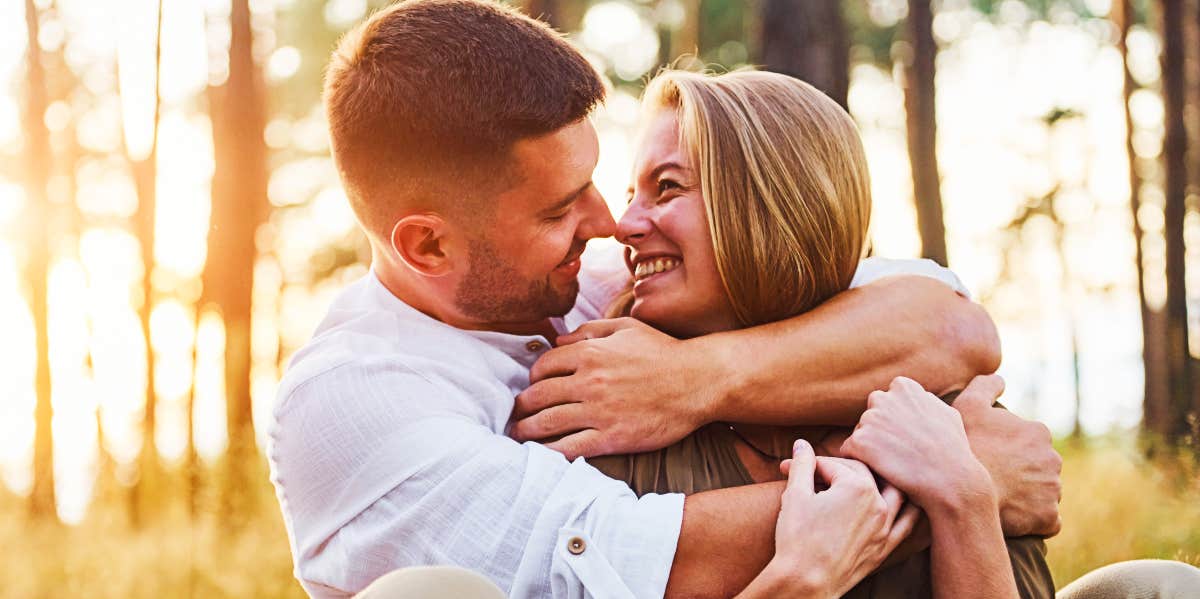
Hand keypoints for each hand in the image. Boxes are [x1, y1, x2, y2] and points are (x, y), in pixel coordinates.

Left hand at [509, 318, 720, 458]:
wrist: (699, 381)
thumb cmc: (664, 352)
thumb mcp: (627, 327)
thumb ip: (590, 331)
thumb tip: (559, 341)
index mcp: (590, 353)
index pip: (543, 366)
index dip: (533, 378)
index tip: (532, 387)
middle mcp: (589, 381)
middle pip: (539, 396)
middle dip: (522, 407)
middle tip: (516, 414)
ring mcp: (599, 411)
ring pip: (547, 423)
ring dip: (526, 430)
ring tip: (519, 435)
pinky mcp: (612, 438)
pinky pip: (570, 448)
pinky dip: (549, 453)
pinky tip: (540, 456)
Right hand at [739, 441, 918, 597]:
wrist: (805, 582)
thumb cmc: (797, 538)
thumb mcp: (795, 494)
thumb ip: (803, 464)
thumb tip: (802, 443)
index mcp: (857, 487)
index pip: (834, 465)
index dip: (810, 464)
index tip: (790, 467)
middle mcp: (878, 504)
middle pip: (861, 474)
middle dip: (835, 470)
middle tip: (811, 474)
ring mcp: (886, 527)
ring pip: (894, 493)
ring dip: (881, 480)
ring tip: (865, 475)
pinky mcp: (886, 547)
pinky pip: (907, 524)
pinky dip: (908, 509)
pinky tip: (905, 502)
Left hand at [841, 376, 994, 509]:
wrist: (950, 480)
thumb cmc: (953, 450)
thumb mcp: (946, 413)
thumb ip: (925, 400)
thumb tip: (916, 395)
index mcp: (903, 387)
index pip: (887, 401)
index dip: (895, 422)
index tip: (907, 438)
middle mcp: (882, 398)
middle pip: (871, 416)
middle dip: (879, 432)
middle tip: (897, 453)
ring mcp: (869, 419)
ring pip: (860, 434)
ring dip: (870, 449)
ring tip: (893, 465)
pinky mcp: (859, 441)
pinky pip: (849, 451)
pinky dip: (860, 462)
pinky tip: (879, 472)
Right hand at [952, 375, 1062, 536]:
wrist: (962, 491)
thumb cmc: (964, 445)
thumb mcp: (967, 404)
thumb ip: (986, 385)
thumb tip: (1001, 379)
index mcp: (1038, 432)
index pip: (1028, 441)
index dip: (1007, 449)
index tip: (989, 456)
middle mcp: (1053, 459)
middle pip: (1038, 466)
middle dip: (1021, 472)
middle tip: (993, 477)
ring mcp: (1053, 490)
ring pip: (1043, 492)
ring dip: (1027, 495)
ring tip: (1000, 498)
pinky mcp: (1049, 517)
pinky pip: (1046, 519)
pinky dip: (1034, 519)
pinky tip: (1014, 516)